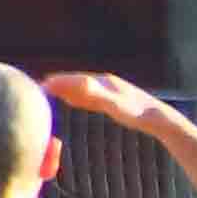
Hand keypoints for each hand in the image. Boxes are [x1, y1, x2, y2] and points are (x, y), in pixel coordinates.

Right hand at [42, 69, 162, 127]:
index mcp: (103, 82)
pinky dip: (77, 97)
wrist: (159, 118)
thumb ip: (96, 95)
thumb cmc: (136, 113)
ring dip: (65, 90)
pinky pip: (90, 96)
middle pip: (76, 81)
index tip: (39, 86)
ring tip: (48, 94)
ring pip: (82, 88)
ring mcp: (109, 90)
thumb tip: (79, 82)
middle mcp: (105, 82)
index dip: (57, 82)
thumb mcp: (115, 105)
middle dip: (58, 84)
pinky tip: (72, 102)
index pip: (74, 79)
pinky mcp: (113, 100)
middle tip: (37, 90)